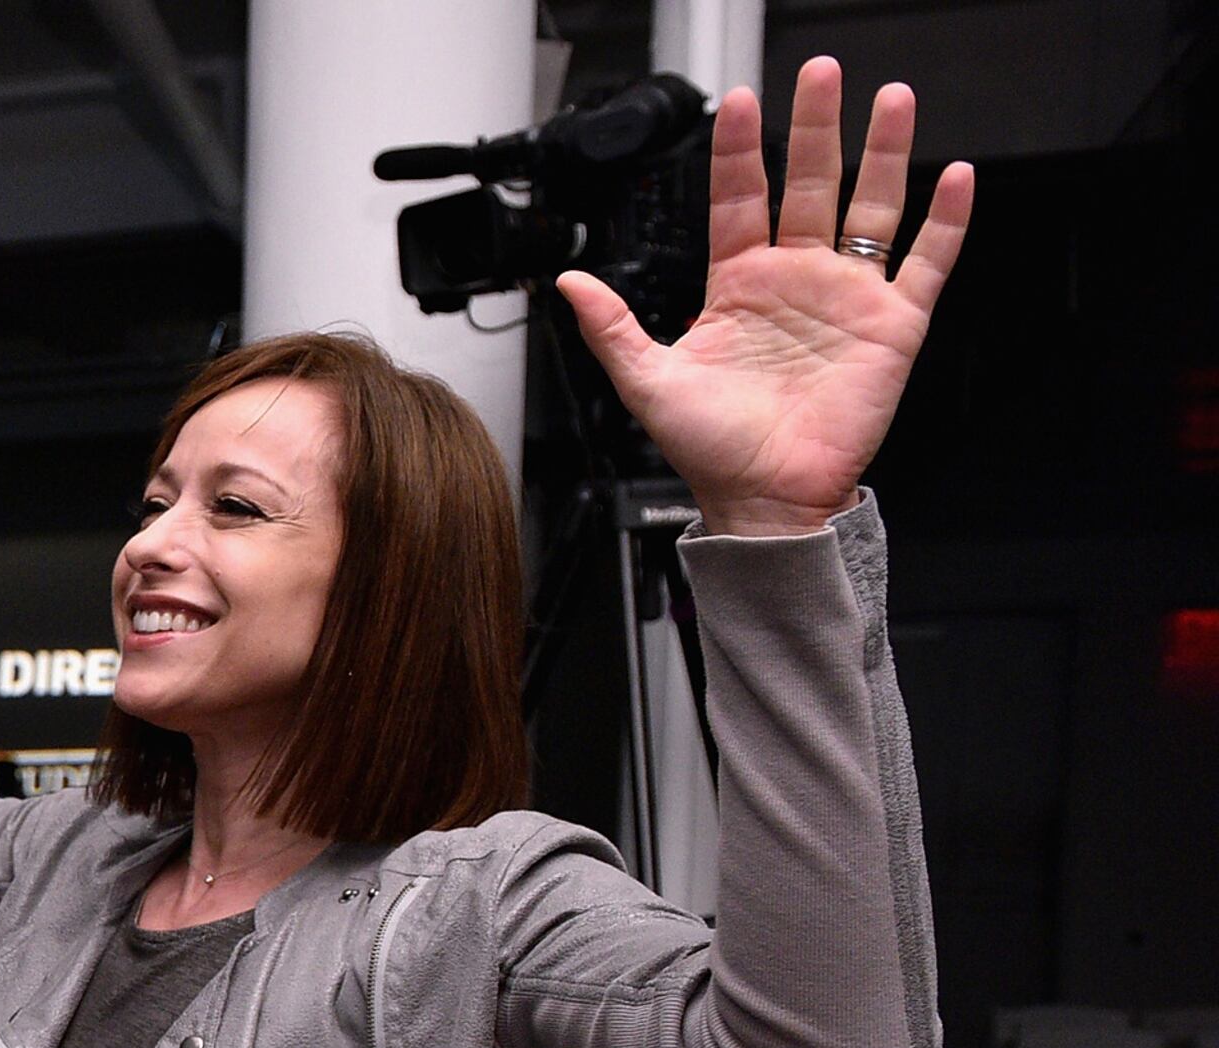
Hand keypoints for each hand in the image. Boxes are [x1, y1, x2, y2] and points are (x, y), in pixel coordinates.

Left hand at [560, 59, 971, 537]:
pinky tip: (954, 176)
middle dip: (816, 126)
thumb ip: (610, 327)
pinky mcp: (892, 324)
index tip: (741, 100)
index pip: (740, 198)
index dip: (741, 149)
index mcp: (738, 284)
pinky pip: (926, 261)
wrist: (763, 499)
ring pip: (872, 206)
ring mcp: (847, 295)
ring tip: (892, 98)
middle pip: (811, 182)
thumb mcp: (647, 382)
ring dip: (885, 152)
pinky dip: (945, 220)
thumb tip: (568, 282)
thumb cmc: (711, 449)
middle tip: (821, 72)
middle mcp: (796, 278)